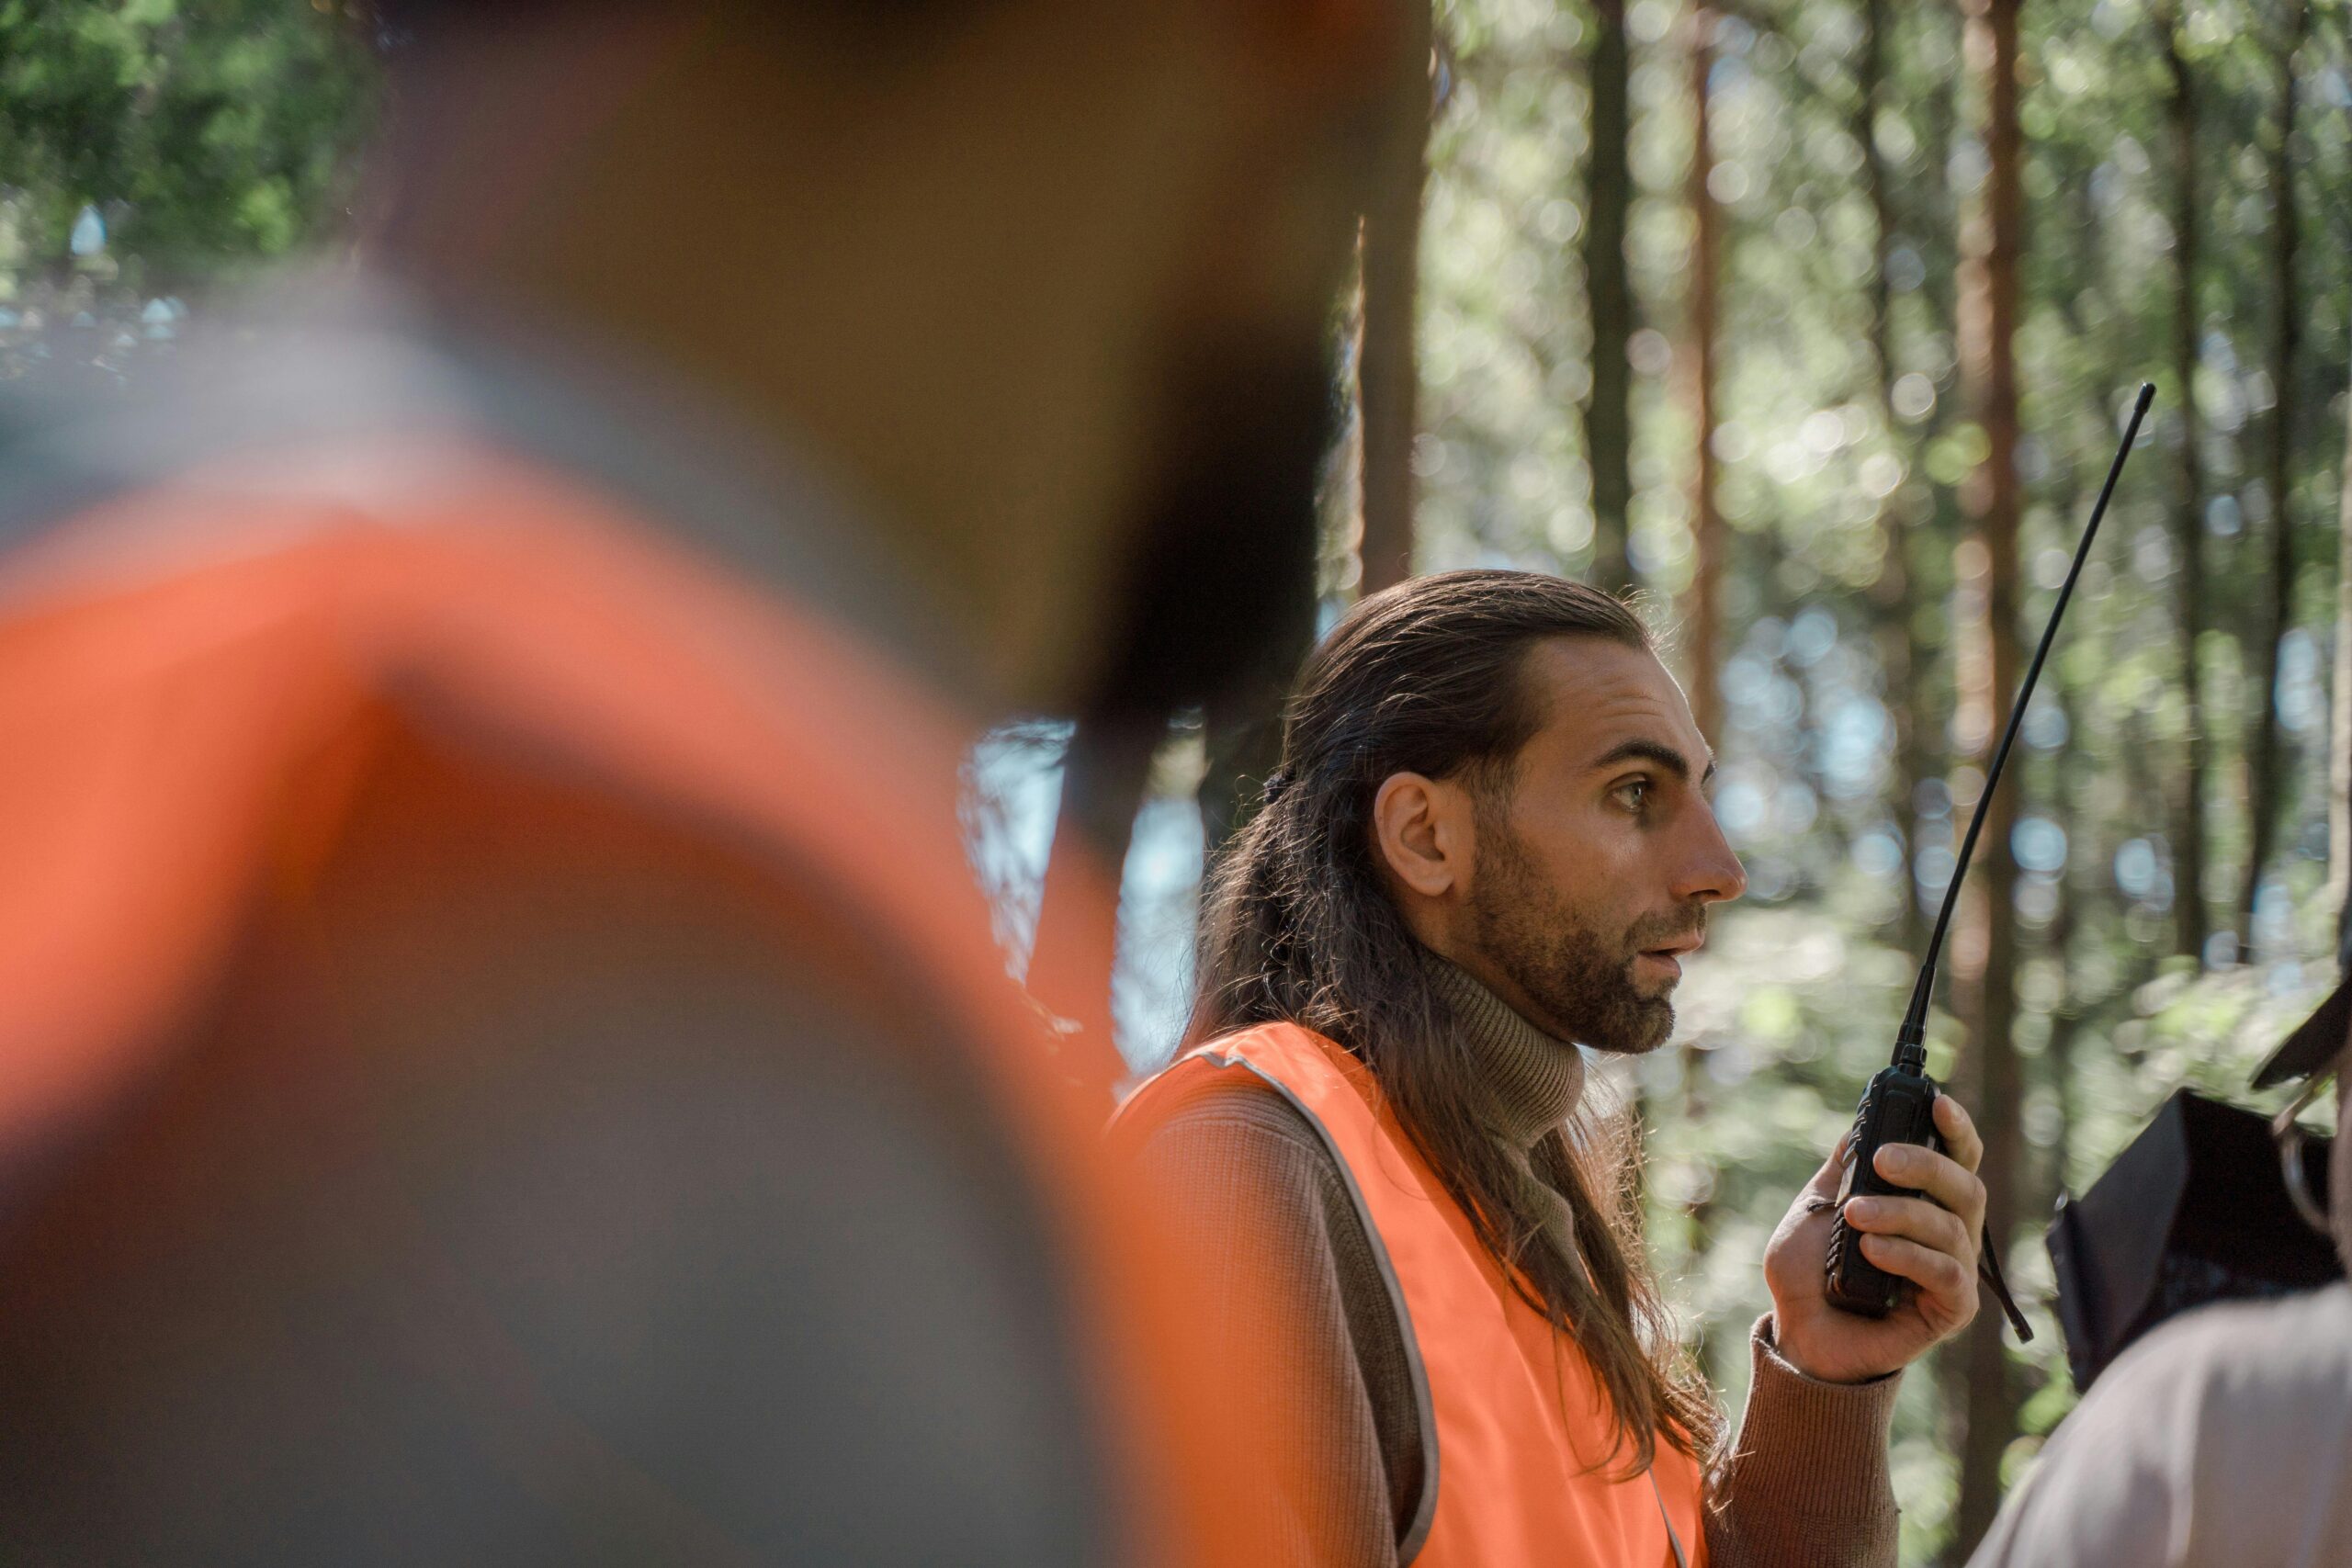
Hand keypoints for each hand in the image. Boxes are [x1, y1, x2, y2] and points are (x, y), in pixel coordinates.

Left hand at [1761, 1091, 1985, 1382]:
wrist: (1799, 1334)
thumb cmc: (1808, 1273)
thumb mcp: (1815, 1208)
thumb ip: (1841, 1170)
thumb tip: (1859, 1126)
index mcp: (1922, 1201)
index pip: (1956, 1157)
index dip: (1955, 1128)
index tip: (1937, 1102)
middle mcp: (1949, 1232)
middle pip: (1964, 1185)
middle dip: (1925, 1164)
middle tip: (1881, 1160)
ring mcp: (1954, 1270)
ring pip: (1950, 1226)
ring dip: (1900, 1213)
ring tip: (1855, 1216)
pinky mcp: (1953, 1309)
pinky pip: (1945, 1272)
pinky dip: (1907, 1255)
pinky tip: (1872, 1251)